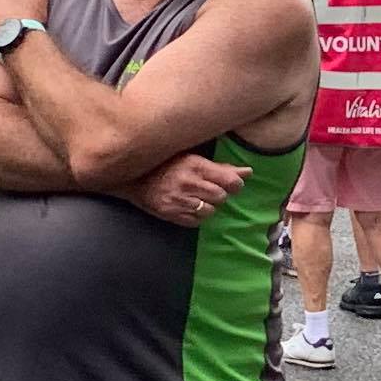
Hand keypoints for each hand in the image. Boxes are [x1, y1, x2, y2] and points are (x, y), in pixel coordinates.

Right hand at [126, 152, 250, 226]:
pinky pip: (196, 222)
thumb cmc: (165, 164)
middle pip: (221, 197)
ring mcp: (180, 202)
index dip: (235, 184)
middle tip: (207, 188)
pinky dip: (196, 216)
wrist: (133, 178)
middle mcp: (190, 185)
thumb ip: (221, 167)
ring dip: (207, 206)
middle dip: (218, 194)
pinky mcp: (172, 215)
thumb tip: (248, 172)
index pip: (231, 182)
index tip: (231, 183)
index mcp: (196, 166)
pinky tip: (188, 206)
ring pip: (210, 212)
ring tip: (196, 197)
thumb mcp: (192, 158)